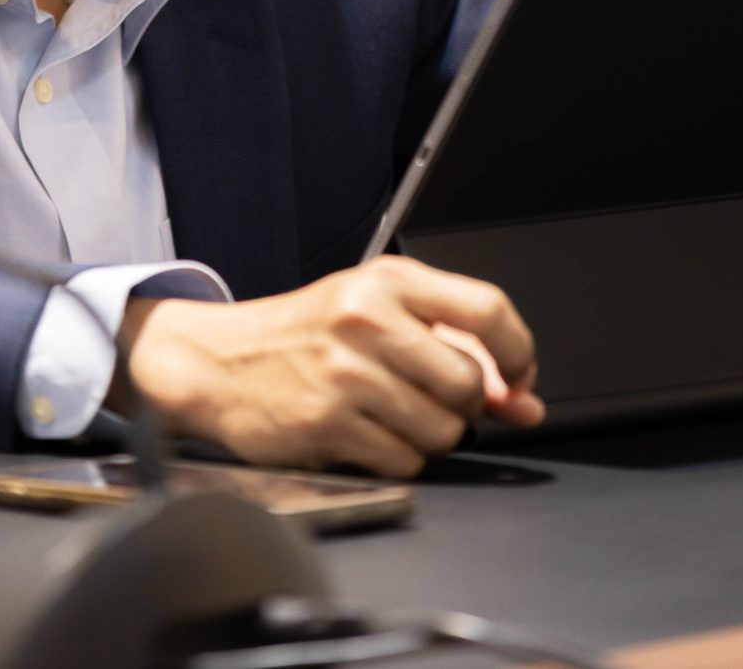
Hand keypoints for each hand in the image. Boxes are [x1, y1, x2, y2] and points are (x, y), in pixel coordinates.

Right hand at [118, 257, 540, 476]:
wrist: (219, 360)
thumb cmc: (305, 335)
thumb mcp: (377, 314)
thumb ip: (455, 348)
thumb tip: (524, 402)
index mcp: (388, 281)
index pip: (488, 310)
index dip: (518, 353)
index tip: (517, 379)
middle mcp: (368, 319)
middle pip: (469, 383)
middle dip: (464, 406)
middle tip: (433, 399)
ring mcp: (347, 373)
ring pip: (442, 430)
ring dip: (430, 436)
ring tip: (391, 414)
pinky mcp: (328, 422)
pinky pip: (404, 460)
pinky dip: (397, 457)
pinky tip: (366, 434)